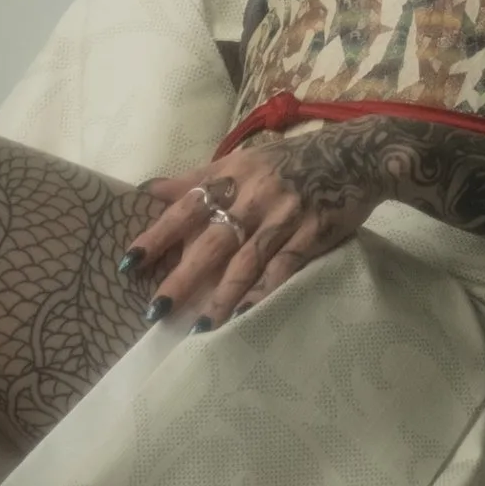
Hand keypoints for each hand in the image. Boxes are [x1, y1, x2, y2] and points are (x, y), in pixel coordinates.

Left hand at [121, 125, 393, 329]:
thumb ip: (197, 179)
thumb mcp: (241, 161)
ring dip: (222, 297)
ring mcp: (283, 217)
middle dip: (183, 277)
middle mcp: (253, 197)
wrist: (354, 156)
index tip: (129, 262)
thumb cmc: (288, 162)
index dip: (157, 234)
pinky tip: (248, 315)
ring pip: (247, 263)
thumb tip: (149, 189)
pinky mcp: (312, 234)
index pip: (185, 207)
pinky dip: (266, 292)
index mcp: (231, 176)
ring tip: (200, 328)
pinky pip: (285, 269)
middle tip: (156, 310)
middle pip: (212, 242)